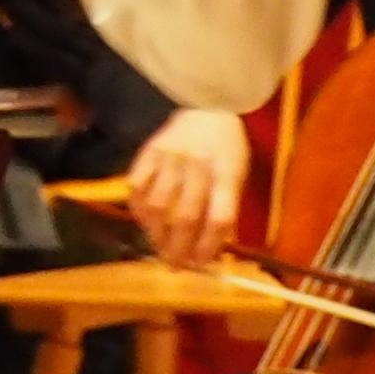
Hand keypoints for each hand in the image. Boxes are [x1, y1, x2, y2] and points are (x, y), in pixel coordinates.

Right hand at [125, 108, 251, 268]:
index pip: (218, 218)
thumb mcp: (237, 176)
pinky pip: (137, 188)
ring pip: (158, 206)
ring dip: (156, 234)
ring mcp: (170, 158)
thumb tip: (212, 251)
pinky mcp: (148, 152)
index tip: (202, 264)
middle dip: (179, 248)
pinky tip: (145, 221)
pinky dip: (139, 210)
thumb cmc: (227, 148)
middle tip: (174, 265)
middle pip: (185, 217)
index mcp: (226, 174)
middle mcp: (197, 166)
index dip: (209, 246)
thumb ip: (225, 210)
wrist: (206, 107)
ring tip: (158, 247)